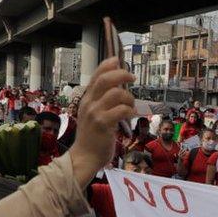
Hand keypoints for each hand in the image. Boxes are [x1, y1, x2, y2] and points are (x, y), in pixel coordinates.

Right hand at [68, 58, 134, 186]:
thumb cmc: (93, 136)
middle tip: (132, 77)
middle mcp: (89, 102)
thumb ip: (102, 100)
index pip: (96, 75)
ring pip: (116, 93)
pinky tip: (130, 116)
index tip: (118, 60)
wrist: (84, 156)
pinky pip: (120, 110)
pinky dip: (129, 111)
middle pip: (105, 79)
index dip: (107, 65)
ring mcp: (94, 113)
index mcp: (87, 98)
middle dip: (121, 74)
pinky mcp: (102, 124)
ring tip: (130, 107)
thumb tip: (117, 86)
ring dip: (129, 98)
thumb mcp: (94, 114)